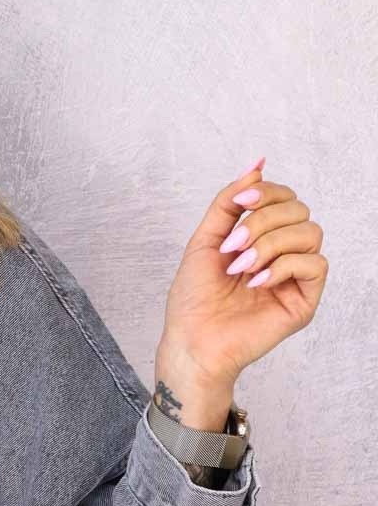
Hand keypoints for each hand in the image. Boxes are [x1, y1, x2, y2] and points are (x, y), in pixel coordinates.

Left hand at [158, 158, 328, 390]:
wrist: (191, 341)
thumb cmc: (194, 299)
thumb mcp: (206, 239)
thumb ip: (230, 202)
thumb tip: (257, 164)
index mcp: (263, 239)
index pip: (286, 198)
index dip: (266, 192)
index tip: (239, 203)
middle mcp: (283, 254)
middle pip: (299, 210)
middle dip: (263, 221)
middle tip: (232, 247)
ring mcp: (296, 277)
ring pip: (310, 233)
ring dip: (270, 244)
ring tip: (241, 268)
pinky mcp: (304, 300)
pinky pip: (315, 264)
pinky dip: (283, 266)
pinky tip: (257, 283)